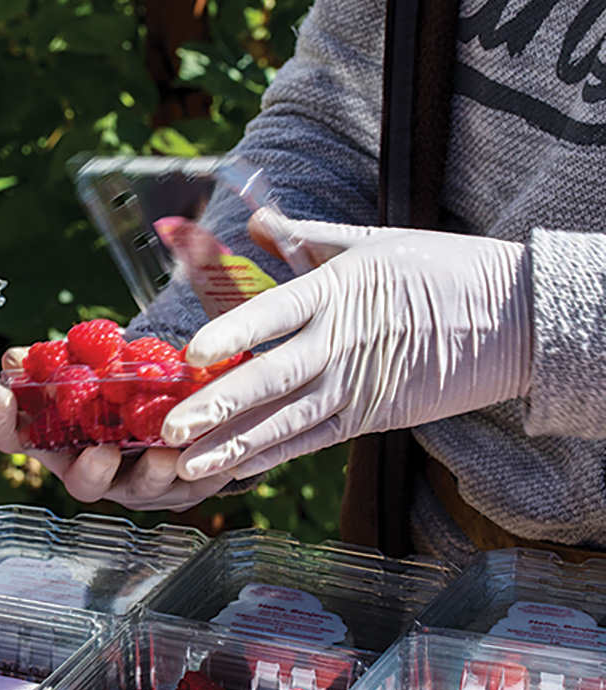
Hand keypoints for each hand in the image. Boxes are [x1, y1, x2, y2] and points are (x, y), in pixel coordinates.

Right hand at [0, 348, 233, 510]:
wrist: (174, 405)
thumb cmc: (118, 390)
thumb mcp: (87, 367)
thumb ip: (56, 360)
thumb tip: (16, 357)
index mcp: (61, 442)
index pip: (17, 439)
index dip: (2, 423)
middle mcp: (95, 469)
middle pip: (82, 483)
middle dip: (91, 470)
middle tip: (102, 452)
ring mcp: (138, 484)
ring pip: (142, 489)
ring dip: (153, 473)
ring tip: (165, 454)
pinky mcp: (183, 487)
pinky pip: (194, 486)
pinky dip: (205, 472)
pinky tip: (218, 458)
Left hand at [163, 210, 533, 481]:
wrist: (518, 318)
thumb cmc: (441, 269)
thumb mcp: (372, 242)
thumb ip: (304, 236)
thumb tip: (253, 220)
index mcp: (339, 291)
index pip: (276, 313)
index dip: (233, 333)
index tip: (192, 352)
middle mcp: (342, 343)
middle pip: (273, 379)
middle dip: (219, 405)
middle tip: (171, 427)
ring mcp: (356, 386)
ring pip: (287, 421)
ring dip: (234, 444)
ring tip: (187, 464)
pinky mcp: (370, 417)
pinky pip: (313, 440)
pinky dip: (273, 456)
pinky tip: (233, 469)